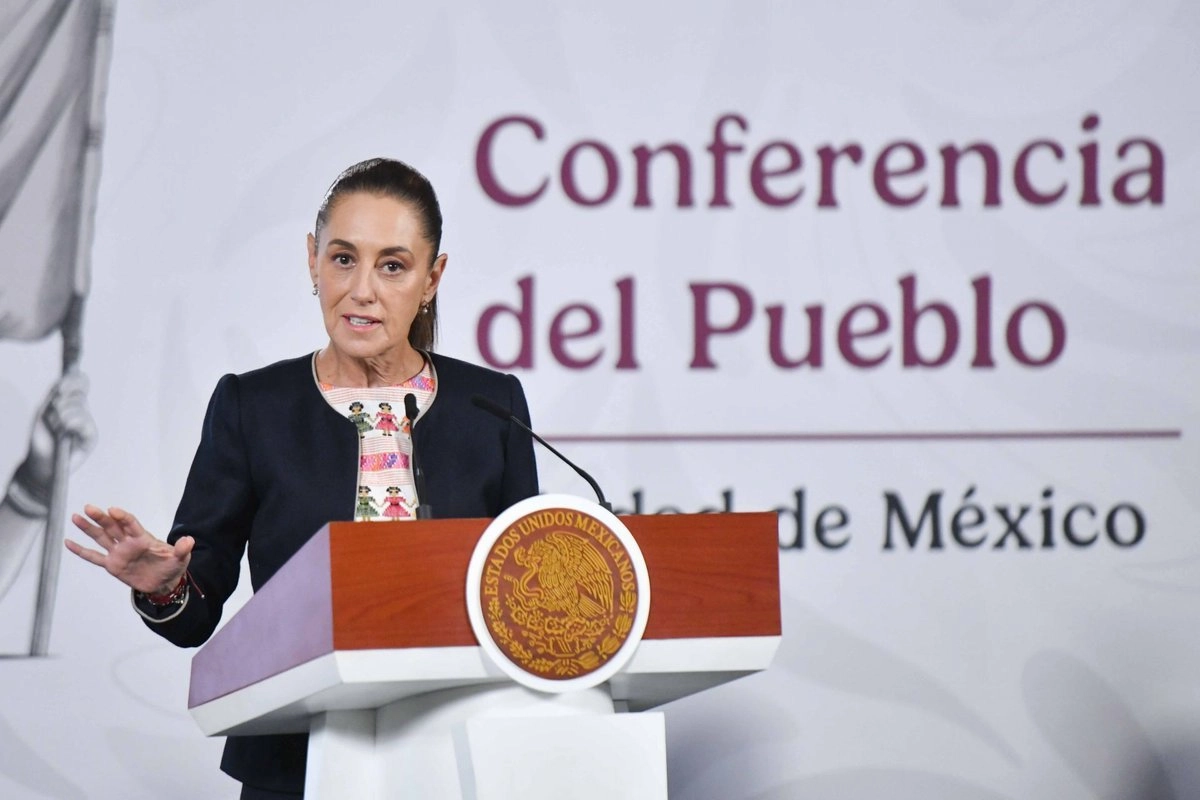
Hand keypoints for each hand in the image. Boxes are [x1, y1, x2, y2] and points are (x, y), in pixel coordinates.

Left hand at [22, 370, 97, 487]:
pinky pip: (85, 422)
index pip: (81, 381)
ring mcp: (88, 424)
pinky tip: (65, 432)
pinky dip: (72, 424)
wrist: (41, 463)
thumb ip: (55, 397)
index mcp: (72, 402)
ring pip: (79, 406)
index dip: (73, 380)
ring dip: (61, 415)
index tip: (59, 387)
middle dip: (60, 403)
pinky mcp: (91, 437)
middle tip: (51, 417)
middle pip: (78, 393)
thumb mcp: (43, 412)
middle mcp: (82, 411)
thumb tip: (66, 388)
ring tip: (55, 429)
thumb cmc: (41, 438)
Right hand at [65, 505, 191, 595]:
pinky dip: (81, 551)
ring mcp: (118, 553)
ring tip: (75, 517)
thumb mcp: (181, 558)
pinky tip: (68, 543)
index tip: (113, 510)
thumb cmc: (172, 565)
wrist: (164, 581)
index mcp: (143, 538)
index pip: (131, 524)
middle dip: (101, 518)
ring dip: (88, 528)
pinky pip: (94, 557)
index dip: (123, 517)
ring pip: (101, 538)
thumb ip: (182, 550)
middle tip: (89, 508)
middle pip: (112, 527)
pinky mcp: (112, 565)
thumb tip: (189, 541)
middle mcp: (128, 542)